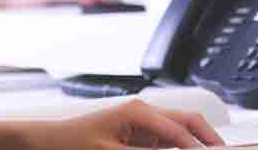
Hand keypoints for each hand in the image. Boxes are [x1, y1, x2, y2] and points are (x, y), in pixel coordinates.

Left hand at [23, 99, 223, 148]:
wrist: (49, 141)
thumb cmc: (73, 142)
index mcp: (138, 112)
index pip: (180, 129)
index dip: (200, 146)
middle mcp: (144, 113)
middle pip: (187, 121)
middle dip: (207, 137)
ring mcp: (143, 123)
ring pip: (181, 130)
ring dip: (196, 142)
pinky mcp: (140, 135)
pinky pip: (168, 141)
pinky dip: (180, 149)